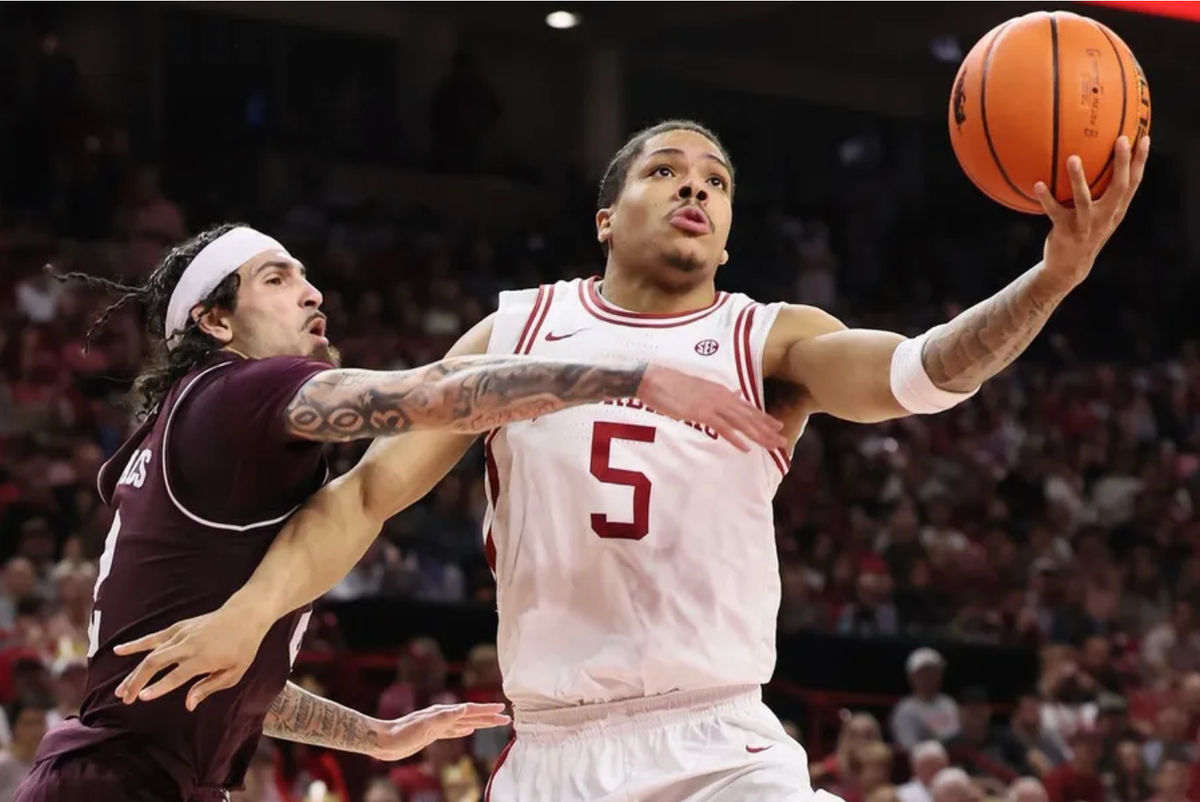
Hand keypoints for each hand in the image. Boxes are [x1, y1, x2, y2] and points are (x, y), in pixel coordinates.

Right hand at [114, 603, 267, 710]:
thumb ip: (208, 687)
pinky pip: (153, 637)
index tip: (142, 698)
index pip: (176, 675)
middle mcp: (188, 645)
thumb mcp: (234, 672)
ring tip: (119, 689)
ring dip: (133, 671)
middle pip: (156, 663)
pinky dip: (136, 644)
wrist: (246, 615)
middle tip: (125, 699)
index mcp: (203, 658)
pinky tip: (118, 651)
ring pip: (150, 653)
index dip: (159, 687)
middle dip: (137, 682)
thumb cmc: (243, 647)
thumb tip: (188, 705)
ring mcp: (181, 634)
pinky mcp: (178, 627)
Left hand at [369, 702, 511, 761]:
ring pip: (465, 722)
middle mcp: (443, 716)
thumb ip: (445, 716)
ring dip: (481, 722)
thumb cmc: (401, 733)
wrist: (383, 741)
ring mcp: (438, 725)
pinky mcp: (432, 734)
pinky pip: (454, 731)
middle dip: (489, 716)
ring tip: (494, 722)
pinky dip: (464, 730)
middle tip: (507, 718)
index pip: (471, 710)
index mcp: (444, 713)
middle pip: (472, 715)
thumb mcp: (424, 724)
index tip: (503, 708)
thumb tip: (465, 708)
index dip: (487, 710)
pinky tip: (469, 730)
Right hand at [636, 364, 785, 451]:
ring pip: (741, 422)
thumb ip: (718, 393)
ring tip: (772, 446)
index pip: (747, 407)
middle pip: (749, 416)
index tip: (777, 426)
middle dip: (767, 430)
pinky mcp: (702, 413)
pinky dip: (735, 438)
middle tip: (782, 441)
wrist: (655, 380)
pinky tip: (745, 448)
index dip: (763, 417)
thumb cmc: (673, 385)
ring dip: (758, 435)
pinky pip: (723, 428)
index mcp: (721, 391)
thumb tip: (735, 393)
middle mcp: (722, 397)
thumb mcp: (700, 388)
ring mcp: (713, 405)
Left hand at [1034, 135, 1149, 292]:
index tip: (1145, 137)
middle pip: (1119, 187)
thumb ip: (1102, 193)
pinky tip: (1037, 184)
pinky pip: (1054, 211)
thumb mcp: (1098, 215)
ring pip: (1084, 199)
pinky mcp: (1065, 232)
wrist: (1069, 268)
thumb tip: (1095, 161)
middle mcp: (1105, 217)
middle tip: (1121, 139)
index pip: (1134, 182)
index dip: (1141, 161)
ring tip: (1072, 158)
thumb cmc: (1083, 232)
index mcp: (1116, 210)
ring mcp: (1085, 225)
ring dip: (1078, 178)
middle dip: (1122, 162)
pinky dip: (1046, 198)